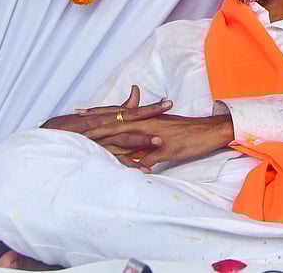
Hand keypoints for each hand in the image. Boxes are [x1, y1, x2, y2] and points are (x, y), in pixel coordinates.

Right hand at [42, 86, 172, 171]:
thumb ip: (121, 107)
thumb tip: (136, 92)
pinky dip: (126, 164)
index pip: (132, 111)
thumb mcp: (99, 116)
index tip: (169, 103)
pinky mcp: (93, 154)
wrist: (47, 138)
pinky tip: (140, 168)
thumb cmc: (75, 128)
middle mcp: (103, 126)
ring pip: (122, 139)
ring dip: (140, 140)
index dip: (151, 108)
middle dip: (150, 117)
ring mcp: (98, 141)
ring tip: (159, 143)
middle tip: (169, 113)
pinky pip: (112, 160)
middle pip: (130, 121)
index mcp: (107, 118)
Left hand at [83, 114, 234, 169]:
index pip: (117, 115)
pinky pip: (145, 157)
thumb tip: (133, 151)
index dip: (98, 114)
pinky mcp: (164, 148)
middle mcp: (146, 124)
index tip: (79, 115)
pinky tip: (119, 169)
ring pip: (126, 138)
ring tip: (87, 142)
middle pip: (115, 122)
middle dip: (94, 123)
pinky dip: (132, 163)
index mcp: (145, 119)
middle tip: (74, 122)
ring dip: (107, 141)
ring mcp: (154, 136)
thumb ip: (146, 138)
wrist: (208, 131)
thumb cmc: (186, 132)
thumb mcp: (163, 131)